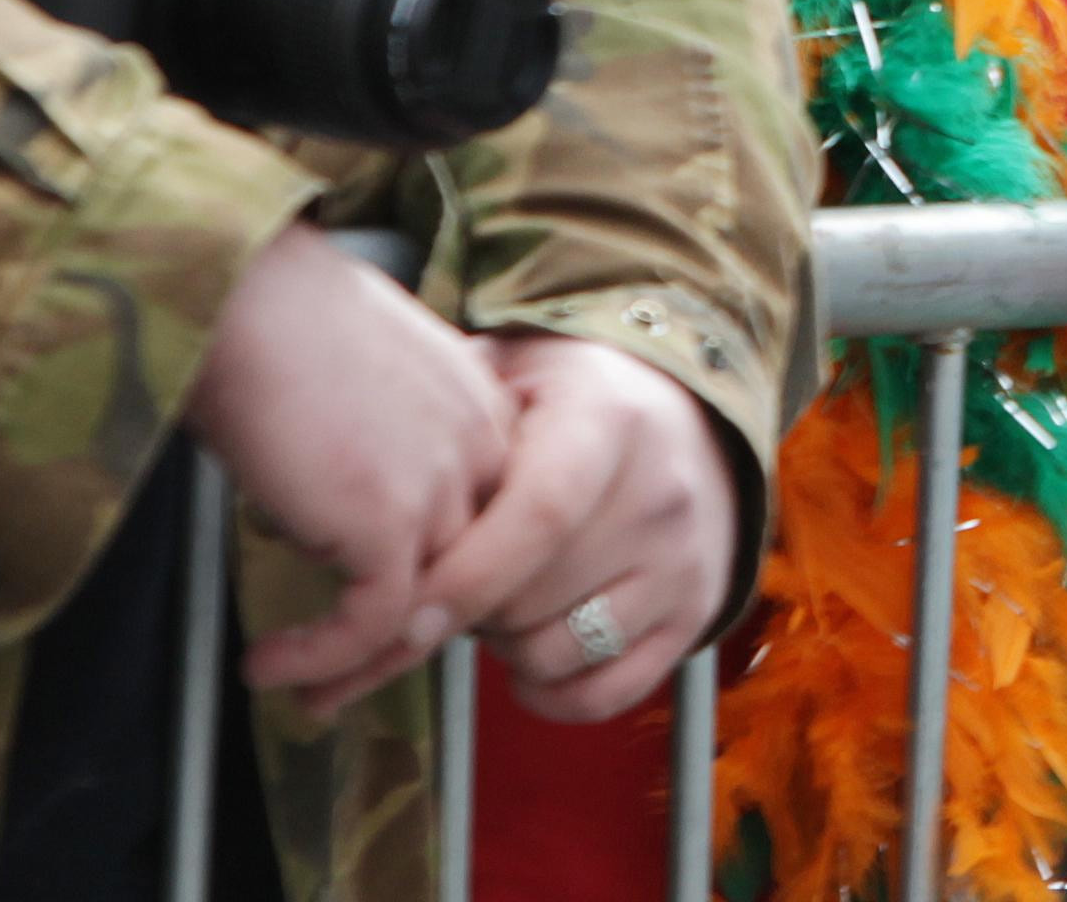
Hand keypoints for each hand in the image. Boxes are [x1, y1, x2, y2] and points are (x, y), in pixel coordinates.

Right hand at [190, 225, 514, 715]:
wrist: (239, 289)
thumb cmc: (271, 316)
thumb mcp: (357, 384)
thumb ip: (376, 444)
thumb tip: (331, 510)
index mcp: (483, 406)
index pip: (480, 523)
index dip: (426, 579)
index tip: (366, 616)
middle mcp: (483, 447)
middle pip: (463, 574)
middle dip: (399, 637)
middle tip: (332, 678)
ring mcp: (445, 485)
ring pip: (424, 610)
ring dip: (355, 666)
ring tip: (293, 686)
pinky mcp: (393, 521)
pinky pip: (373, 624)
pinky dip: (320, 659)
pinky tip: (266, 664)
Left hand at [419, 335, 746, 725]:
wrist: (689, 420)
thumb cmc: (572, 400)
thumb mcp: (516, 371)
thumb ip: (449, 411)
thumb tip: (369, 465)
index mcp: (610, 424)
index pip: (538, 517)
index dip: (466, 577)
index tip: (403, 619)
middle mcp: (661, 496)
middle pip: (530, 601)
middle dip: (467, 608)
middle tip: (451, 580)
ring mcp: (685, 562)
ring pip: (558, 653)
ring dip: (504, 647)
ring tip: (499, 602)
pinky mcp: (698, 614)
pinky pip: (605, 695)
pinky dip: (550, 692)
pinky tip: (530, 656)